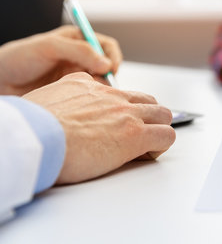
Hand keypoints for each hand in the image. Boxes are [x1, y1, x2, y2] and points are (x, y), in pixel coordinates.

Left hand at [0, 25, 121, 95]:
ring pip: (101, 83)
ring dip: (99, 89)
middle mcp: (80, 58)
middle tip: (99, 86)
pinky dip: (90, 100)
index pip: (107, 46)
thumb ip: (80, 51)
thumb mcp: (49, 47)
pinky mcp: (72, 93)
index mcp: (77, 40)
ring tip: (86, 95)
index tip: (110, 70)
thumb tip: (107, 64)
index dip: (113, 57)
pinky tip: (79, 102)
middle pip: (109, 66)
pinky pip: (90, 97)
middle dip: (108, 77)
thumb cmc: (18, 59)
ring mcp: (76, 76)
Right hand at [23, 72, 174, 183]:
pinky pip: (166, 135)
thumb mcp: (45, 101)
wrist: (35, 139)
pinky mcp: (136, 134)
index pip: (119, 93)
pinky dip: (160, 147)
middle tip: (135, 138)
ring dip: (157, 130)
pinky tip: (143, 157)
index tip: (113, 127)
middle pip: (147, 101)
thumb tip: (60, 113)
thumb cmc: (32, 129)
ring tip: (142, 149)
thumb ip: (62, 101)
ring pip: (163, 114)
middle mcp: (111, 96)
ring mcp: (127, 113)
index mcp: (88, 86)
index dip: (121, 112)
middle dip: (147, 118)